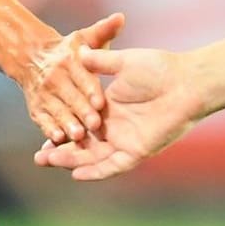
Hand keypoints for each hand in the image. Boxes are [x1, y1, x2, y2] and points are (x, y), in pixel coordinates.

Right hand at [13, 12, 122, 144]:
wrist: (31, 57)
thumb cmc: (69, 49)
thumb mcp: (87, 37)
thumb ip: (104, 31)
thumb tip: (120, 17)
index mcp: (69, 61)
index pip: (83, 77)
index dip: (91, 90)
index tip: (100, 101)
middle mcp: (55, 78)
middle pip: (71, 98)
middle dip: (81, 111)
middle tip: (93, 124)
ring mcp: (44, 95)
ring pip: (57, 112)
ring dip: (66, 124)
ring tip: (75, 136)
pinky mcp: (36, 109)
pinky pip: (42, 121)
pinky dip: (48, 130)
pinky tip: (56, 140)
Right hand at [32, 46, 202, 179]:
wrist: (187, 82)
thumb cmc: (160, 69)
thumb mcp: (124, 63)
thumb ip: (102, 61)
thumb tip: (79, 51)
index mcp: (110, 108)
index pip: (80, 123)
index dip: (62, 128)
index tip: (42, 131)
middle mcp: (116, 128)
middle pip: (83, 146)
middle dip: (61, 151)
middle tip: (38, 157)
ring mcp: (126, 141)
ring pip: (93, 157)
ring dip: (72, 161)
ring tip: (47, 161)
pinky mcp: (138, 150)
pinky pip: (113, 165)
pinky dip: (96, 171)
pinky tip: (77, 174)